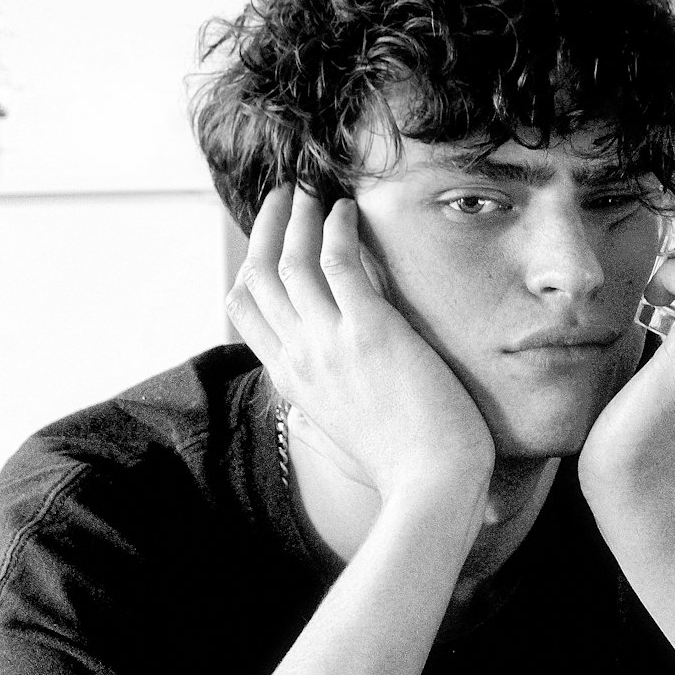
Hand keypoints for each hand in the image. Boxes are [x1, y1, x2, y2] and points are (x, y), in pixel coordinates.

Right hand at [226, 187, 495, 507]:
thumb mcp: (346, 425)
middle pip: (257, 276)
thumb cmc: (403, 463)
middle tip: (284, 195)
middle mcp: (299, 358)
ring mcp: (329, 344)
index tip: (267, 237)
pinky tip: (348, 210)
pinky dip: (336, 228)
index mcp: (291, 381)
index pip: (244, 311)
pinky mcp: (370, 331)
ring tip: (311, 190)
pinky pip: (338, 263)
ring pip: (289, 262)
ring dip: (296, 217)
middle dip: (266, 227)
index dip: (249, 264)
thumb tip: (334, 378)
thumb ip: (331, 392)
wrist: (430, 485)